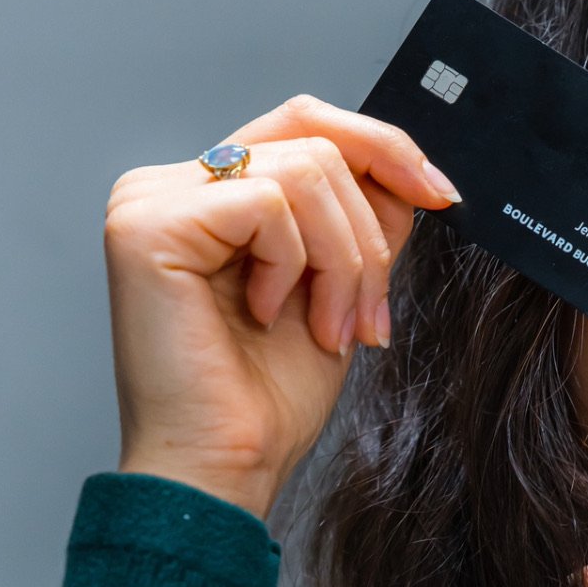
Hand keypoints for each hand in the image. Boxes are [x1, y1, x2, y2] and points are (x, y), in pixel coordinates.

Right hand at [103, 95, 457, 517]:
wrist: (230, 464)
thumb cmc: (269, 392)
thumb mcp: (341, 280)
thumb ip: (361, 215)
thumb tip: (409, 170)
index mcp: (211, 192)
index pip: (307, 123)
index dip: (384, 147)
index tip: (441, 197)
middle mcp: (171, 184)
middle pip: (315, 139)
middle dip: (367, 230)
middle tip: (368, 311)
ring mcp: (151, 200)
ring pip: (306, 171)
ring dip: (343, 260)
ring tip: (328, 325)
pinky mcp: (146, 225)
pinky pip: (269, 201)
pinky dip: (294, 263)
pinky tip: (267, 313)